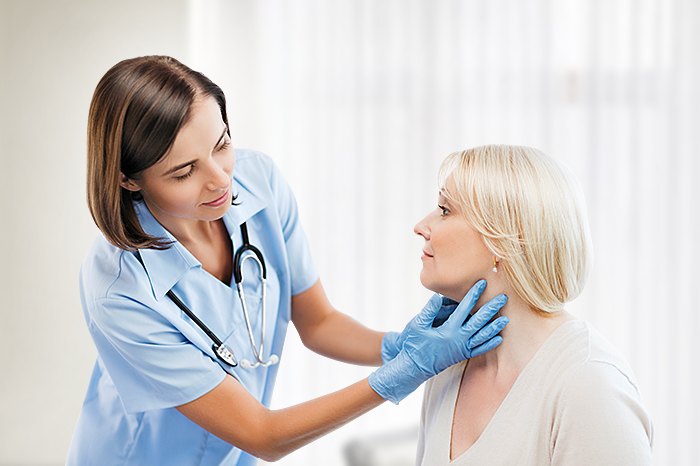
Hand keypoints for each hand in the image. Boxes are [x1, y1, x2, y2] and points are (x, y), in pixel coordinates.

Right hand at [369, 280, 507, 403]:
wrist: (413, 367)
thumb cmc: (414, 344)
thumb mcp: (417, 325)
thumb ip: (429, 310)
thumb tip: (439, 296)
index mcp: (449, 330)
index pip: (465, 308)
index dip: (474, 294)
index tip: (482, 284)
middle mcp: (459, 340)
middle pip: (479, 321)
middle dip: (491, 308)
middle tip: (503, 297)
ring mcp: (462, 349)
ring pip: (483, 336)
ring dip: (495, 327)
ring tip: (506, 318)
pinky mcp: (462, 356)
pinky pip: (479, 350)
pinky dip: (490, 344)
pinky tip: (499, 339)